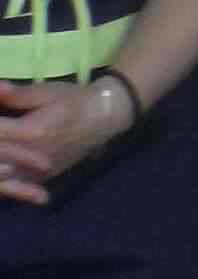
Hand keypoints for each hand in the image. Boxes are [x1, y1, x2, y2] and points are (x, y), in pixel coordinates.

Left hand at [0, 73, 129, 202]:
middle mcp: (30, 157)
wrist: (105, 119)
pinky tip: (0, 179)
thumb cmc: (75, 100)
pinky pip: (13, 186)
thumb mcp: (48, 92)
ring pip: (2, 178)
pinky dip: (3, 184)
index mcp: (31, 132)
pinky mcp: (41, 177)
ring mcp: (36, 171)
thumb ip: (17, 94)